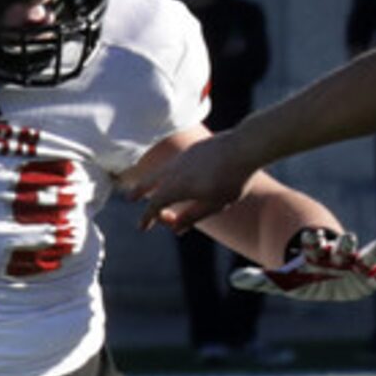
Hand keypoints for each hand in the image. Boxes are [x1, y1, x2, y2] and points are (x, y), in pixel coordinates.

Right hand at [130, 133, 252, 233]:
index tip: (142, 227)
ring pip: (161, 170)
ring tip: (149, 185)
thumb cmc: (233, 179)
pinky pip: (173, 163)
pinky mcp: (193, 149)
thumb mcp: (216, 204)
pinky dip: (166, 171)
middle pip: (151, 182)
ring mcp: (183, 157)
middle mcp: (175, 170)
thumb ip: (194, 216)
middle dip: (140, 191)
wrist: (244, 147)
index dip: (147, 217)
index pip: (155, 205)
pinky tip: (173, 174)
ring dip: (151, 179)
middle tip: (131, 198)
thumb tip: (176, 228)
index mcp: (178, 186)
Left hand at [230, 227, 375, 301]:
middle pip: (341, 247)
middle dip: (345, 243)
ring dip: (372, 252)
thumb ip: (259, 279)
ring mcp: (355, 265)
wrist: (322, 278)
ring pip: (365, 256)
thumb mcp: (279, 280)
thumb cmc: (300, 277)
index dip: (312, 241)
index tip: (311, 236)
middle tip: (348, 237)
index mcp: (315, 254)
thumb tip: (233, 280)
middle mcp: (337, 256)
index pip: (312, 245)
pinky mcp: (368, 277)